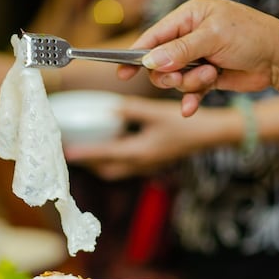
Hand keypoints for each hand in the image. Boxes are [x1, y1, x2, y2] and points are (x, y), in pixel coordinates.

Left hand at [63, 96, 208, 179]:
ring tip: (86, 152)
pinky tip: (111, 148)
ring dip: (99, 163)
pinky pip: (126, 166)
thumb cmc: (186, 122)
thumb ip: (132, 110)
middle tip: (72, 152)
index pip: (104, 154)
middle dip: (88, 162)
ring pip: (115, 170)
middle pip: (106, 169)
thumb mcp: (157, 112)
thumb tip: (108, 108)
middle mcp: (141, 164)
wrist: (211, 135)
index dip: (85, 152)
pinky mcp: (152, 163)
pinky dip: (113, 160)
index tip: (68, 151)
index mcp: (139, 153)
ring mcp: (147, 166)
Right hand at [117, 0, 278, 116]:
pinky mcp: (208, 77)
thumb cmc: (252, 36)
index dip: (137, 54)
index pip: (155, 35)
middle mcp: (191, 36)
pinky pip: (189, 92)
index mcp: (191, 16)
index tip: (122, 71)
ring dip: (189, 84)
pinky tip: (190, 109)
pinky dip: (190, 100)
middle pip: (160, 62)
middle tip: (181, 77)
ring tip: (210, 77)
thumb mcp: (214, 38)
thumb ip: (180, 50)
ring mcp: (199, 58)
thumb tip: (150, 61)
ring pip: (175, 80)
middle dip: (170, 74)